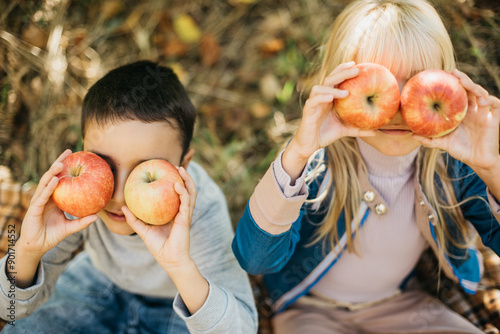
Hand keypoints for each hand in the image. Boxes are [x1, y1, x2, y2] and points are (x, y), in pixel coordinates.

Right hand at [18, 149, 97, 258]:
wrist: (37, 247)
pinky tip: (55, 180)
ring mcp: (38, 202)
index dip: (66, 168)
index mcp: (53, 199)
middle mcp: (45, 197)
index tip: (75, 156)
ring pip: (45, 183)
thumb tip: (98, 216)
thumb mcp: (70, 228)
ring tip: (61, 163)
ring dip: (53, 172)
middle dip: (59, 163)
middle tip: (69, 152)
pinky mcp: (33, 209)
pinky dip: (49, 188)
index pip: (59, 179)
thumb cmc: (51, 235)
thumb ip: (82, 222)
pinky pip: (42, 197)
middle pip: (52, 176)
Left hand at [123, 166, 196, 272]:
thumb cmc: (158, 246)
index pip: (177, 194)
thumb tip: (123, 207)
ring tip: (180, 170)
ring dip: (187, 180)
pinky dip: (183, 192)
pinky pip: (186, 202)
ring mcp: (185, 214)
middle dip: (184, 176)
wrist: (169, 260)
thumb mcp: (143, 230)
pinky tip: (176, 185)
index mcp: (174, 212)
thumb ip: (134, 219)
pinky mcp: (185, 219)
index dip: (175, 181)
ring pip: (190, 193)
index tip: (167, 170)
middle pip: (187, 190)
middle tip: (175, 166)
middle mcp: (182, 211)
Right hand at [283, 61, 375, 179]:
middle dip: (342, 72)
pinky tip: (331, 98)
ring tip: (347, 92)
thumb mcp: (345, 130)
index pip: (336, 79)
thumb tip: (376, 132)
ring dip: (333, 88)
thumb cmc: (326, 134)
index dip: (344, 70)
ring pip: (320, 88)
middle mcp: (321, 97)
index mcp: (329, 98)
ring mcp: (314, 103)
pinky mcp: (308, 111)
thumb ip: (358, 129)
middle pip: (330, 79)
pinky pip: (313, 101)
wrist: (310, 145)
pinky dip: (322, 97)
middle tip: (356, 69)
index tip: (357, 64)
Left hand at [413, 69, 499, 171]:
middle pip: (470, 90)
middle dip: (463, 79)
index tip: (442, 75)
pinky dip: (491, 100)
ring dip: (474, 87)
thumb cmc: (461, 150)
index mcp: (461, 113)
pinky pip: (496, 105)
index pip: (458, 94)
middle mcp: (473, 110)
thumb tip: (413, 135)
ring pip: (482, 94)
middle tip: (453, 72)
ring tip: (465, 83)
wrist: (477, 161)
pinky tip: (483, 100)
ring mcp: (484, 113)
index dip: (453, 84)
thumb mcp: (443, 144)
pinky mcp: (494, 118)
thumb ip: (430, 140)